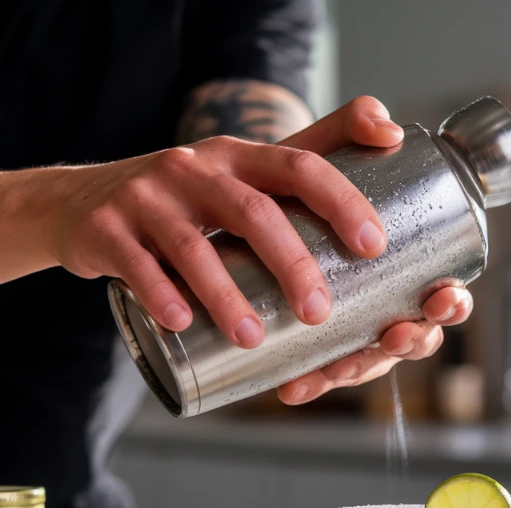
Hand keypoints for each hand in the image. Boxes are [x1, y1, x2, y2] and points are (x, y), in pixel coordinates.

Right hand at [49, 97, 401, 347]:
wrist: (85, 202)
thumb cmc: (189, 198)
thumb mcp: (243, 171)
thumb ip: (311, 157)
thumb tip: (390, 130)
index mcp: (239, 159)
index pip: (300, 166)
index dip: (341, 202)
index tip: (374, 246)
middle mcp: (195, 169)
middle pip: (253, 212)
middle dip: (292, 264)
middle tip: (318, 313)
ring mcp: (147, 198)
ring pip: (193, 247)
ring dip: (226, 296)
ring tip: (253, 337)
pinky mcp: (107, 229)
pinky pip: (135, 265)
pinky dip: (160, 294)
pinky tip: (182, 322)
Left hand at [274, 98, 473, 404]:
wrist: (249, 210)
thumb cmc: (302, 192)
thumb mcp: (322, 156)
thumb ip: (353, 128)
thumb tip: (386, 127)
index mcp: (409, 272)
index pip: (443, 297)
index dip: (451, 304)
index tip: (440, 296)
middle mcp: (389, 307)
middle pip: (415, 338)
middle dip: (412, 342)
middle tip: (396, 334)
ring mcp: (354, 332)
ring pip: (367, 362)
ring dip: (357, 369)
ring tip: (335, 368)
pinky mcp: (317, 347)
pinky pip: (319, 373)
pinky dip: (309, 381)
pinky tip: (290, 388)